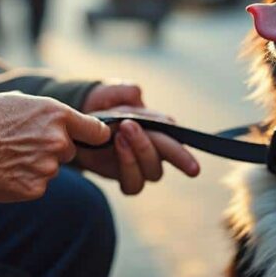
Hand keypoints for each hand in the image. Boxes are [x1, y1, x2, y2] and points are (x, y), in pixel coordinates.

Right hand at [0, 92, 110, 201]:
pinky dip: (25, 181)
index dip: (94, 135)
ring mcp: (48, 167)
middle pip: (69, 151)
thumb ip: (47, 112)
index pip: (97, 130)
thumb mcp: (19, 101)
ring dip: (37, 166)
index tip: (92, 138)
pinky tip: (5, 171)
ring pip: (51, 169)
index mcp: (57, 115)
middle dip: (53, 149)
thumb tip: (61, 120)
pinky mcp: (35, 188)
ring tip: (8, 156)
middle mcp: (58, 141)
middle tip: (23, 144)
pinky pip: (38, 185)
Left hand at [76, 83, 199, 194]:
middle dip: (150, 145)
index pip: (177, 142)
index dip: (184, 155)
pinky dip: (128, 169)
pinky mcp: (125, 177)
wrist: (82, 119)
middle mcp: (155, 150)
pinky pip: (133, 185)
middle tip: (128, 126)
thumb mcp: (111, 92)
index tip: (192, 167)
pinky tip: (116, 148)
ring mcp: (141, 166)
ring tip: (119, 135)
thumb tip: (137, 98)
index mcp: (160, 129)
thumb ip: (126, 91)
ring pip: (151, 173)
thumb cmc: (103, 105)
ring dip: (137, 155)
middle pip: (165, 159)